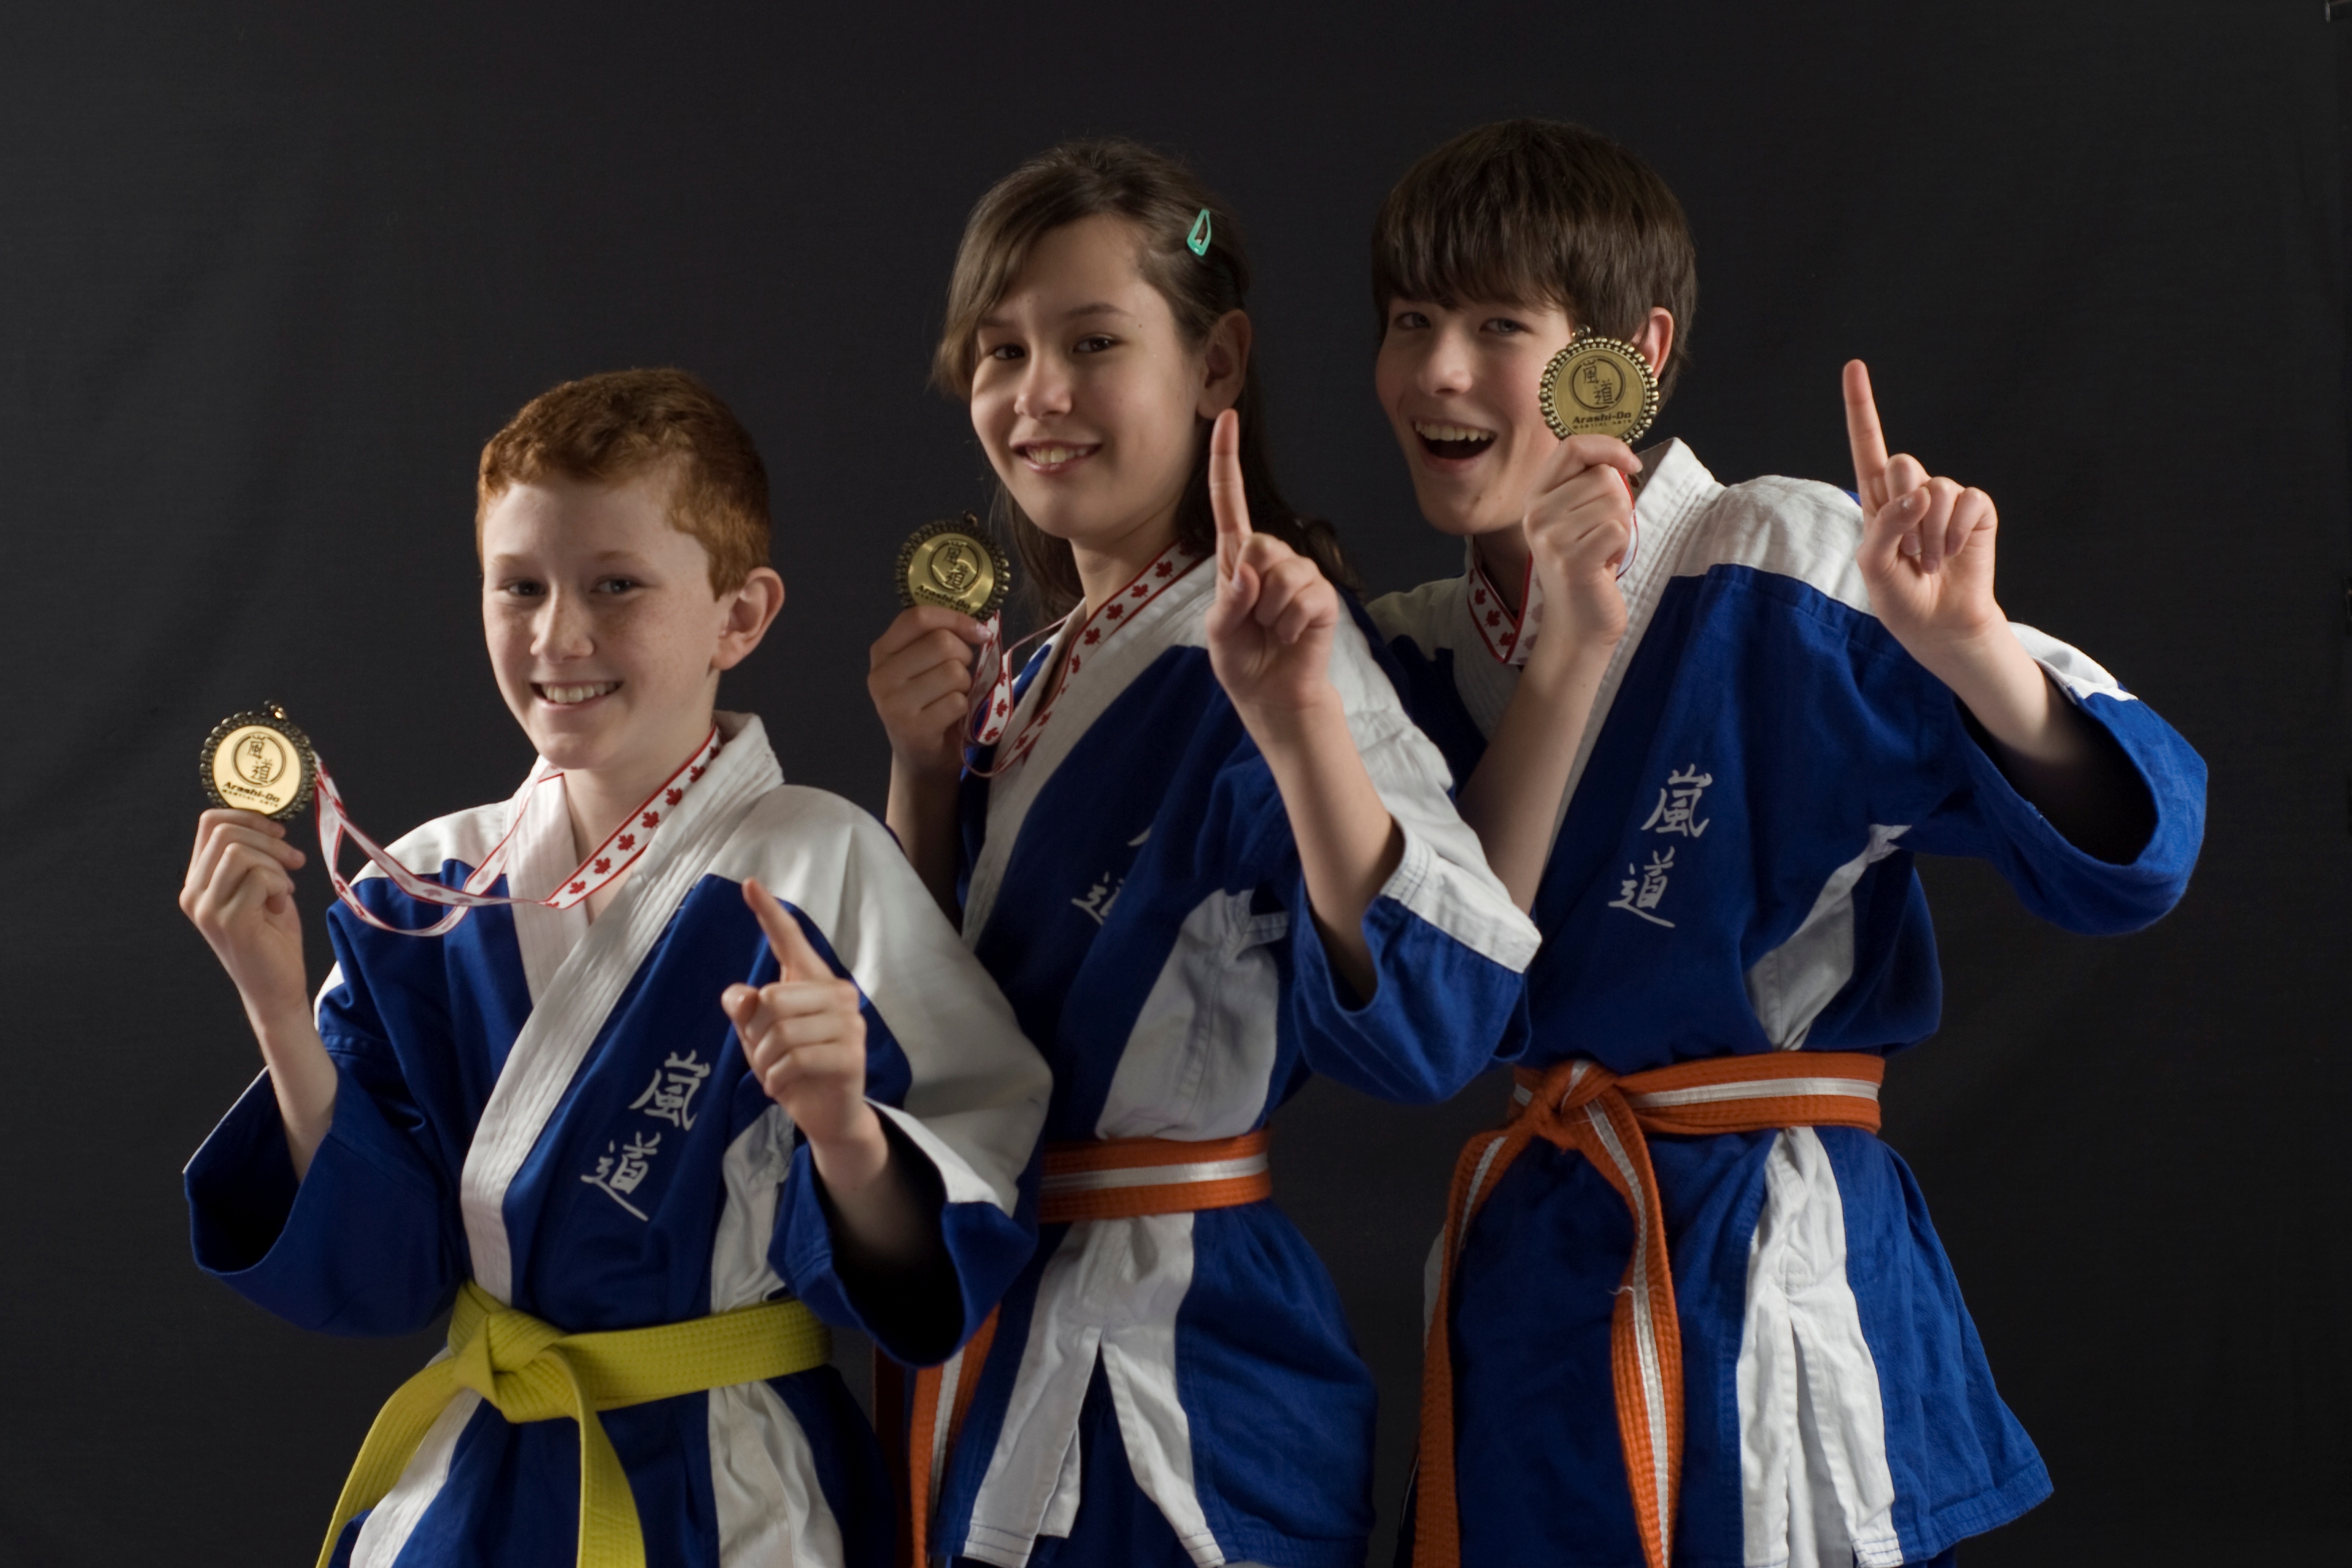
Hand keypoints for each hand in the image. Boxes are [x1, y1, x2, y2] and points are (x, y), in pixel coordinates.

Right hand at [180, 808, 311, 1027]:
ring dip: (274, 865)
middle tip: (293, 861)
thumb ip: (254, 858)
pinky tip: (279, 905)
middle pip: (224, 832)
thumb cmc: (272, 937)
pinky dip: (279, 884)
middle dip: (269, 840)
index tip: (278, 833)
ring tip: (283, 890)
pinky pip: (258, 876)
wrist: (276, 988)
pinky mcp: (228, 920)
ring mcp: (206, 907)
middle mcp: (193, 893)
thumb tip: (269, 822)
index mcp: (198, 881)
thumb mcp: (260, 888)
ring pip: (240, 851)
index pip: (209, 823)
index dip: (249, 816)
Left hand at [723, 879, 884, 1179]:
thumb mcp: (757, 1037)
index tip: (748, 883)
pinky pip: (796, 1059)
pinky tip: (782, 1087)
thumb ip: (745, 1010)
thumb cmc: (792, 1066)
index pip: (789, 940)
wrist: (827, 1113)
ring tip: (773, 1073)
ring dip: (765, 1061)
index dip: (768, 913)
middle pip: (772, 999)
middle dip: (754, 1035)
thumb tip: (741, 997)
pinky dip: (777, 1079)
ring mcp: (849, 1024)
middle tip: (762, 1056)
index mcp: (814, 981)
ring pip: (782, 1032)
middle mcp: (838, 994)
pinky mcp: (851, 1055)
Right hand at [867, 606, 989, 780]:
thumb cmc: (930, 703)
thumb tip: (980, 625)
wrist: (921, 757)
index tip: (978, 632)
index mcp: (882, 651)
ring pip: (953, 672)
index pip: (918, 617)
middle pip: (942, 643)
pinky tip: (952, 718)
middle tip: (960, 674)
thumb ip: (940, 638)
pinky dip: (964, 709)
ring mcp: (893, 703)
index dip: (955, 619)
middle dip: (964, 657)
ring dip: (965, 685)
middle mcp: (881, 675)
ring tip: (953, 697)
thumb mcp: (925, 665)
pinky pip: (957, 702)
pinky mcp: (913, 728)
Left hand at [1203, 409, 1340, 725]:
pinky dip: (1287, 625)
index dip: (1225, 461)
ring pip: (1278, 571)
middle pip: (1255, 543)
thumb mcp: (1218, 631)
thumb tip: (1251, 574)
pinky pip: (1301, 597)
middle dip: (1247, 586)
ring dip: (1267, 612)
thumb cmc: (1242, 661)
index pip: (1228, 502)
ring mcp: (1300, 575)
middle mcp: (1271, 559)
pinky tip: (1289, 637)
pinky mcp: (1321, 596)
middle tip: (1253, 619)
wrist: (1272, 697)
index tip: (1226, 418)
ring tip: (1271, 630)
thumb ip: (1228, 601)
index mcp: (1237, 560)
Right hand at [1523, 434, 1635, 654]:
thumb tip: (1620, 459)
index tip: (1630, 464)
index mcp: (1536, 497)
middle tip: (1602, 535)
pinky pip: (1617, 529)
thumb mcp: (1576, 519)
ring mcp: (1550, 538)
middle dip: (1618, 504)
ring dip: (1621, 527)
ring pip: (1613, 502)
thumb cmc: (1586, 567)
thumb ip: (1587, 485)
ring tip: (1603, 551)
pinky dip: (1622, 546)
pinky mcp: (1571, 560)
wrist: (1577, 624)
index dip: (1608, 447)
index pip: (1571, 447)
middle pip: (1601, 476)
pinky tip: (1606, 564)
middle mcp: (1535, 514)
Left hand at [1846, 359, 2004, 655]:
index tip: (1854, 366)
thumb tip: (1919, 493)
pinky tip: (1953, 553)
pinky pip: (1969, 502)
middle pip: (1902, 463)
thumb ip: (1884, 526)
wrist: (1938, 623)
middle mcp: (1912, 491)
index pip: (1867, 445)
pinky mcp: (1977, 510)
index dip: (1861, 406)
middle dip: (1903, 509)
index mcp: (1878, 498)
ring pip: (1937, 488)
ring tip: (1929, 561)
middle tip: (1907, 551)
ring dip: (1930, 534)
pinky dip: (1957, 532)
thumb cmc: (1899, 596)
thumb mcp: (1873, 565)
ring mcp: (1946, 498)